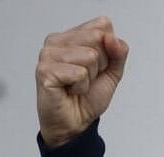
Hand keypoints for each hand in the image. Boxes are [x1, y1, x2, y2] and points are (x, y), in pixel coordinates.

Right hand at [35, 16, 128, 148]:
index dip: (108, 52)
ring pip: (89, 56)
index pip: (102, 27)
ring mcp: (47, 54)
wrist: (77, 123)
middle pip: (97, 39)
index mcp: (71, 36)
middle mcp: (56, 41)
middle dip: (100, 65)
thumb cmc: (88, 97)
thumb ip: (118, 52)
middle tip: (86, 79)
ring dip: (90, 77)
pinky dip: (81, 86)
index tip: (97, 68)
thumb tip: (112, 37)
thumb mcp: (113, 72)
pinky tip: (70, 91)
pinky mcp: (45, 70)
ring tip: (77, 85)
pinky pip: (80, 73)